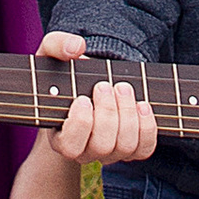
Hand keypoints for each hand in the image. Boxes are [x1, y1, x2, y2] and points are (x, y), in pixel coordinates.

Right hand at [37, 28, 157, 164]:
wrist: (88, 86)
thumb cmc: (66, 73)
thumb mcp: (52, 54)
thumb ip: (57, 45)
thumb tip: (77, 48)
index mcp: (61, 137)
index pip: (70, 146)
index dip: (80, 123)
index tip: (83, 98)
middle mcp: (86, 152)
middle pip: (102, 146)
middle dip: (108, 113)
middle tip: (106, 85)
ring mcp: (111, 152)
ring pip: (124, 147)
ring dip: (128, 114)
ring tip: (123, 88)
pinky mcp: (132, 149)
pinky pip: (144, 148)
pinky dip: (147, 127)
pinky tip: (142, 105)